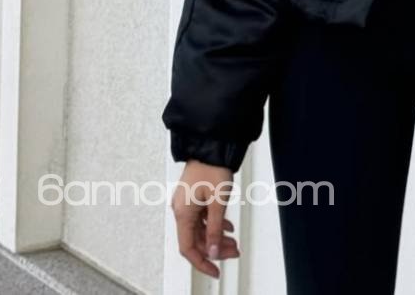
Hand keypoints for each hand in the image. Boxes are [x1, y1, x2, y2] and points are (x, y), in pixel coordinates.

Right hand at [172, 160, 239, 277]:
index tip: (215, 271)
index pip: (188, 248)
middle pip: (197, 239)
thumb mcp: (218, 202)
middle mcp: (182, 210)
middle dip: (215, 248)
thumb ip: (215, 229)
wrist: (213, 144)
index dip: (202, 262)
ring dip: (217, 237)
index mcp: (183, 213)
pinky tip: (227, 226)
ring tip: (233, 241)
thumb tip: (213, 251)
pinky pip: (202, 218)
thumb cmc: (212, 167)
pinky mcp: (193, 196)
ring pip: (201, 229)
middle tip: (233, 252)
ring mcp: (187, 203)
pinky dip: (215, 224)